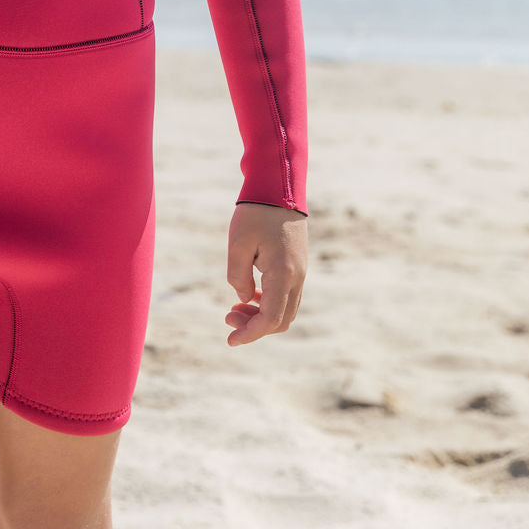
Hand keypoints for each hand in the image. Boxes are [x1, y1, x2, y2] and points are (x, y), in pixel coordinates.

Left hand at [225, 202, 306, 345]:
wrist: (279, 187)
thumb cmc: (255, 213)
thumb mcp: (237, 244)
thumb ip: (238, 277)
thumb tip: (243, 300)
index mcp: (282, 274)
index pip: (270, 319)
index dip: (250, 334)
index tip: (230, 341)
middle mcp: (297, 277)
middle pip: (280, 321)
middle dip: (254, 328)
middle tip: (227, 318)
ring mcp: (300, 272)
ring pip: (286, 310)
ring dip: (261, 316)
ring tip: (234, 309)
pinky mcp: (298, 265)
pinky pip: (287, 296)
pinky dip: (269, 303)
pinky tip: (249, 295)